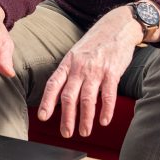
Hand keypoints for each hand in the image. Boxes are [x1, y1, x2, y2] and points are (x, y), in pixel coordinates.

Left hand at [36, 7, 142, 137]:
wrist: (117, 27)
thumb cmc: (95, 43)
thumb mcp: (76, 54)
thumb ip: (69, 73)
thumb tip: (59, 95)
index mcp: (68, 63)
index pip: (53, 84)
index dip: (47, 101)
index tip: (42, 117)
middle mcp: (80, 67)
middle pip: (69, 96)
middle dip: (66, 117)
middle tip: (66, 133)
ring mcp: (96, 70)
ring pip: (88, 98)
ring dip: (85, 118)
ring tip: (84, 132)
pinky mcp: (112, 72)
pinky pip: (108, 94)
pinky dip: (106, 110)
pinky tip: (104, 121)